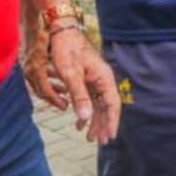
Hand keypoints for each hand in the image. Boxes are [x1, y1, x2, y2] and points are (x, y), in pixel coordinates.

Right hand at [23, 28, 69, 109]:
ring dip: (52, 87)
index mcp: (36, 69)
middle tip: (66, 103)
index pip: (44, 91)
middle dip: (53, 97)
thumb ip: (69, 81)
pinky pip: (39, 72)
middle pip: (40, 88)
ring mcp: (29, 61)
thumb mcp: (66, 59)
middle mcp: (30, 66)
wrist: (49, 16)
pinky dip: (49, 77)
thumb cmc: (58, 34)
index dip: (55, 100)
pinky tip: (59, 77)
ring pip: (39, 80)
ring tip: (65, 92)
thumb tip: (74, 99)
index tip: (66, 106)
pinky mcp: (32, 56)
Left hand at [48, 25, 120, 143]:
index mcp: (103, 78)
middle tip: (100, 142)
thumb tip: (85, 117)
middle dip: (103, 124)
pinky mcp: (88, 79)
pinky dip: (86, 112)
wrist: (62, 33)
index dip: (112, 121)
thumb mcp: (71, 75)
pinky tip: (80, 122)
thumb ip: (79, 97)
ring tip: (90, 137)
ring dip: (94, 120)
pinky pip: (90, 99)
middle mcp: (103, 80)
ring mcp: (96, 80)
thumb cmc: (67, 51)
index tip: (111, 136)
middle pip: (107, 107)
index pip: (112, 104)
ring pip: (98, 104)